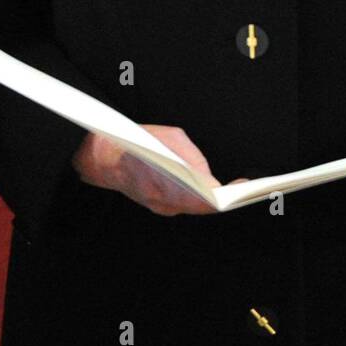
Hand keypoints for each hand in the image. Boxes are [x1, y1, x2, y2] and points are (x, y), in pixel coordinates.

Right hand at [72, 124, 242, 215]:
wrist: (102, 156)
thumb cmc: (136, 141)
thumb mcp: (171, 138)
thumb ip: (192, 158)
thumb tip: (208, 177)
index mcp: (166, 183)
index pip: (203, 200)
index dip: (225, 197)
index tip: (241, 188)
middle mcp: (161, 201)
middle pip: (201, 207)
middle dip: (223, 199)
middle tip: (243, 190)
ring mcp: (158, 206)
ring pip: (192, 207)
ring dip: (211, 199)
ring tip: (232, 190)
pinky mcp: (156, 205)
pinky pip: (182, 204)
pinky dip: (197, 198)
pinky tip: (209, 190)